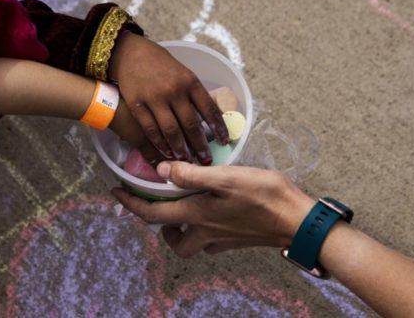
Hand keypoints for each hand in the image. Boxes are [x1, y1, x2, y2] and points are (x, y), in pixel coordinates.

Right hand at [109, 34, 228, 163]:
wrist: (131, 54)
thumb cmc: (160, 64)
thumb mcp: (182, 73)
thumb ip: (193, 93)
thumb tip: (207, 117)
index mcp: (190, 81)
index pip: (209, 108)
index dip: (218, 127)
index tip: (224, 141)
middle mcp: (175, 90)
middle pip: (191, 124)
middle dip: (200, 145)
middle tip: (206, 160)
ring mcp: (155, 98)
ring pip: (171, 130)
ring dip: (180, 148)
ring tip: (186, 160)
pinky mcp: (138, 105)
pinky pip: (151, 130)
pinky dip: (160, 144)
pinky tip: (166, 152)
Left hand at [112, 161, 314, 257]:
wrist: (298, 221)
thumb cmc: (264, 196)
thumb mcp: (225, 178)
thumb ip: (191, 175)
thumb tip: (161, 170)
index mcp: (197, 215)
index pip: (152, 214)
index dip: (130, 204)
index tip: (116, 193)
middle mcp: (205, 232)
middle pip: (173, 240)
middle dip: (160, 227)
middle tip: (159, 207)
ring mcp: (222, 239)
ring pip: (191, 242)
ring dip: (181, 229)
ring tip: (183, 206)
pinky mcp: (236, 240)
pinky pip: (210, 240)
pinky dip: (202, 228)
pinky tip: (211, 211)